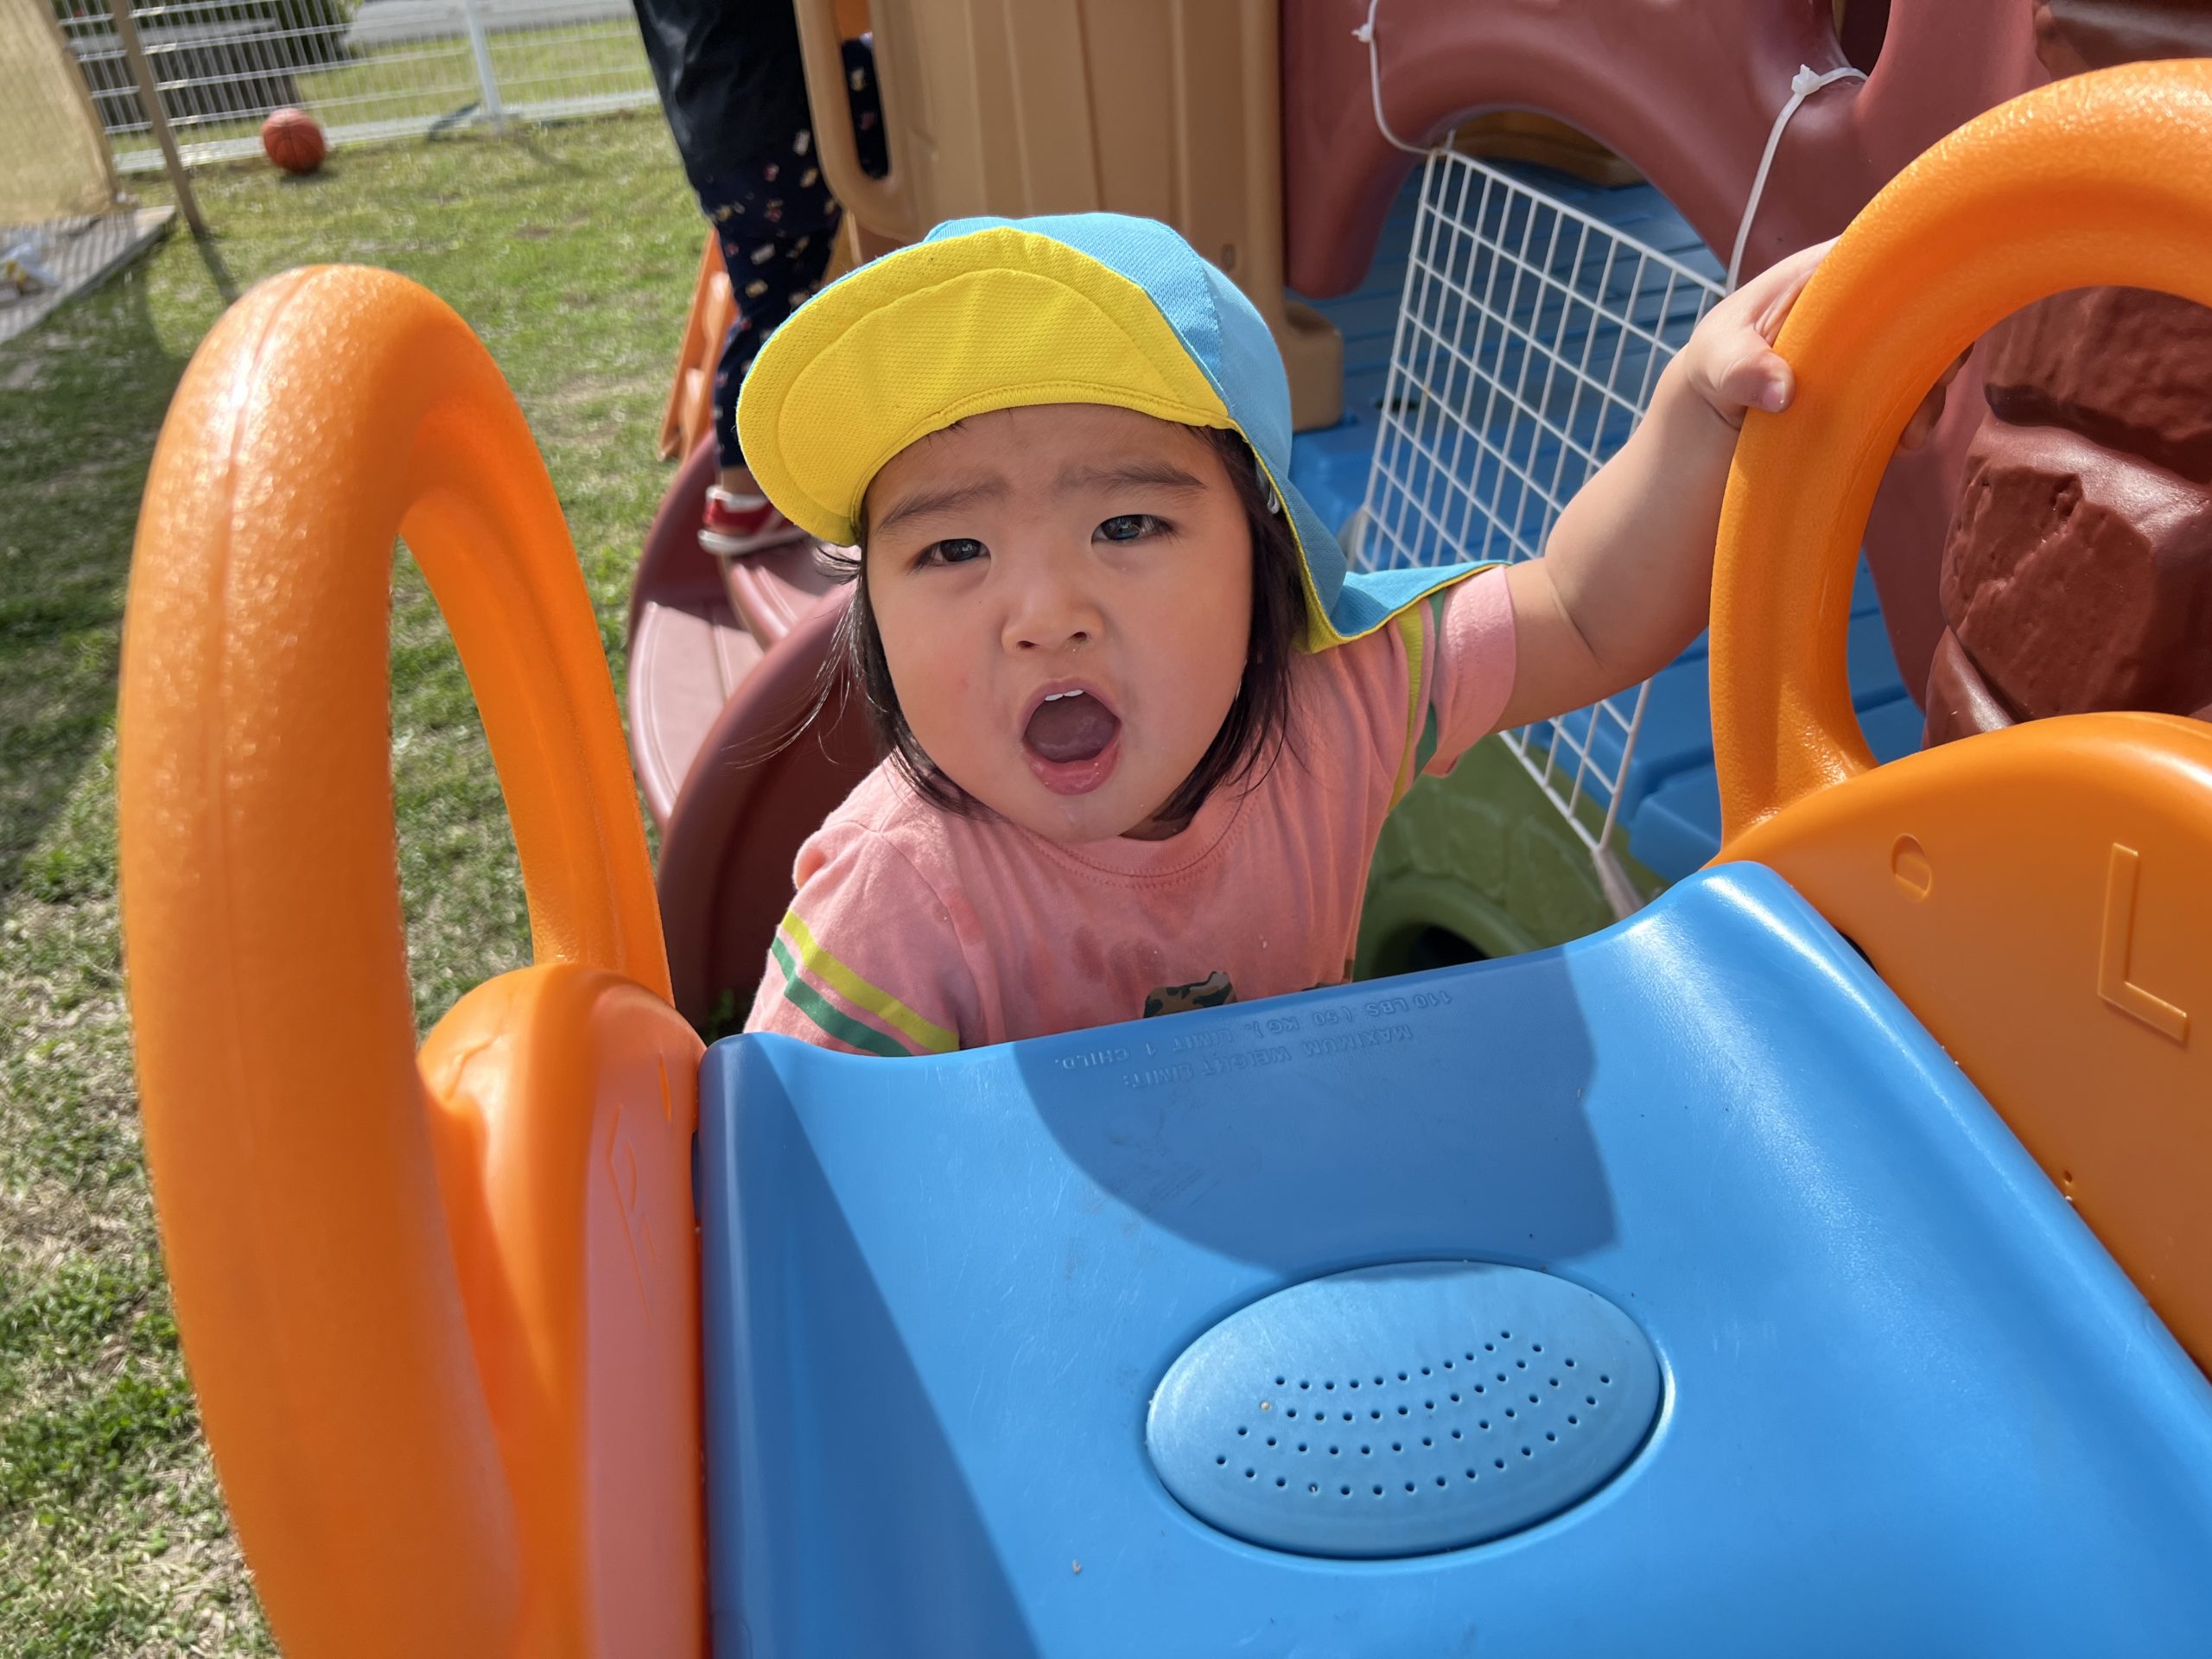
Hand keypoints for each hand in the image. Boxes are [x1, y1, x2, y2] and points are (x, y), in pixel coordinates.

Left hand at [1677, 238, 1964, 448]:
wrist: (1712, 416)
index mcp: (1827, 272)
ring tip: (1912, 429)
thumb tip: (1784, 392)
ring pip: (1929, 352)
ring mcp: (1873, 348)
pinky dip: (1917, 416)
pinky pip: (1915, 394)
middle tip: (1936, 380)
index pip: (1889, 251)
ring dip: (1932, 388)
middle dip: (1940, 339)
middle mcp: (1861, 304)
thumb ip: (1740, 368)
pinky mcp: (1876, 389)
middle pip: (1927, 302)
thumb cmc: (1715, 365)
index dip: (1923, 272)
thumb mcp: (1715, 360)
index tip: (1928, 314)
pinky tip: (1903, 443)